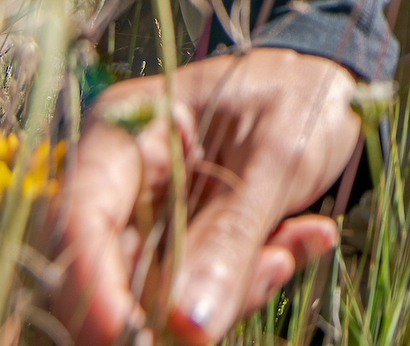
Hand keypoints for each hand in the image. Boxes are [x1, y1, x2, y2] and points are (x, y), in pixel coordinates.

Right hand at [52, 48, 360, 345]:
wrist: (329, 88)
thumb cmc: (298, 95)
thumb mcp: (278, 156)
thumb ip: (232, 237)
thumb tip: (190, 327)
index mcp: (123, 134)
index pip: (81, 218)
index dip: (94, 285)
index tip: (134, 334)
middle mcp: (120, 184)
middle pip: (107, 273)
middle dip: (175, 302)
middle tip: (264, 275)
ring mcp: (147, 223)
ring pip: (154, 299)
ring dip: (227, 292)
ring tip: (287, 251)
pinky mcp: (179, 254)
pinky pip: (196, 297)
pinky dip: (246, 286)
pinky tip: (297, 243)